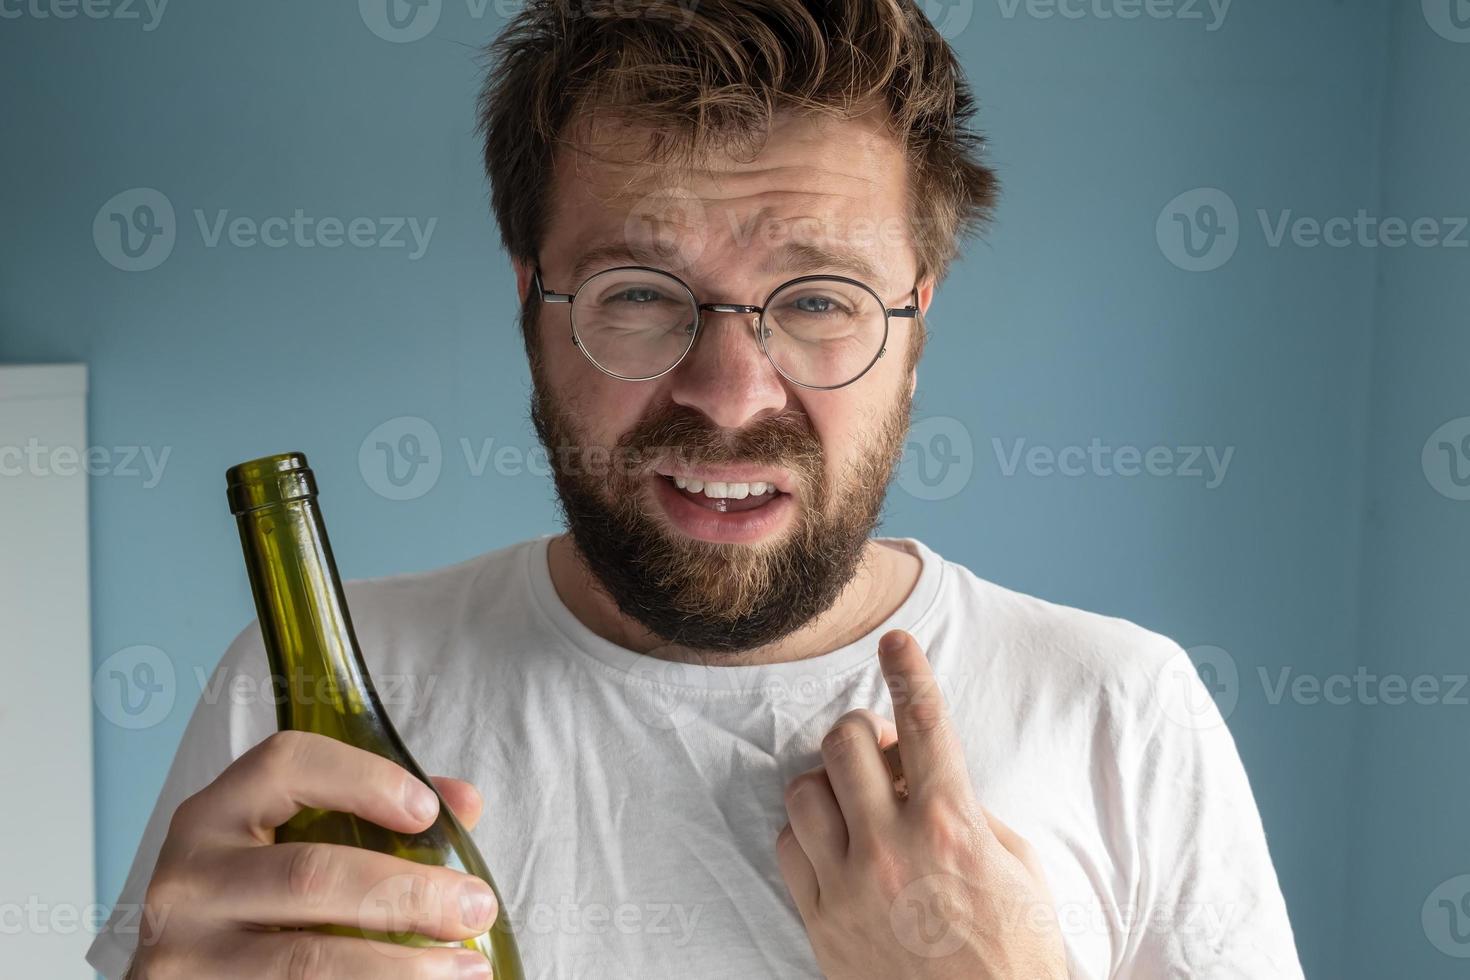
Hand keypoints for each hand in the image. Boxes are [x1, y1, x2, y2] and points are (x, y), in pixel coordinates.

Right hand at [129, 731, 495, 978]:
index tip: (429, 812)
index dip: (364, 779)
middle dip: (412, 892)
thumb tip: (463, 803)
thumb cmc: (258, 902)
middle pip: (313, 873)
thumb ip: (377, 815)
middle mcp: (187, 878)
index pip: (287, 765)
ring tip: (468, 967)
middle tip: (478, 907)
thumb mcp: (301, 844)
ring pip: (308, 960)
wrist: (192, 975)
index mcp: (214, 814)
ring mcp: (185, 953)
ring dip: (403, 966)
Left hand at [775, 629, 1067, 979]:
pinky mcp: (820, 922)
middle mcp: (893, 849)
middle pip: (843, 743)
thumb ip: (968, 809)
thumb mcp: (1016, 868)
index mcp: (952, 827)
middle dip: (859, 732)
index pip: (924, 725)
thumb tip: (924, 772)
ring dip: (827, 782)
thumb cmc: (1016, 952)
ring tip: (853, 800)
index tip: (894, 641)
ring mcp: (850, 887)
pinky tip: (834, 846)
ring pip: (802, 790)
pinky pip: (787, 846)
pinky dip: (806, 834)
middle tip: (879, 751)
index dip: (909, 672)